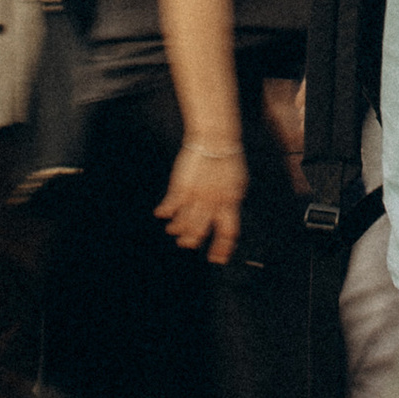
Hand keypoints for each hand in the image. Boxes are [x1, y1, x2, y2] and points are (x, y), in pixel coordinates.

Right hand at [157, 144, 245, 264]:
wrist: (214, 139)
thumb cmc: (227, 159)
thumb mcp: (238, 183)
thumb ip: (231, 201)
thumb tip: (229, 216)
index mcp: (230, 202)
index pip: (228, 233)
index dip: (222, 249)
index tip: (216, 258)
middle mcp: (213, 203)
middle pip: (200, 232)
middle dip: (191, 241)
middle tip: (186, 243)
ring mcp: (197, 196)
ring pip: (184, 224)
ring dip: (176, 229)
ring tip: (172, 230)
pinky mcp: (181, 187)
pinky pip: (170, 207)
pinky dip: (165, 213)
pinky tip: (161, 214)